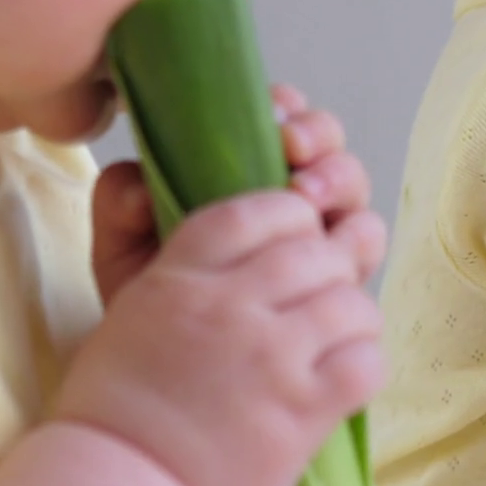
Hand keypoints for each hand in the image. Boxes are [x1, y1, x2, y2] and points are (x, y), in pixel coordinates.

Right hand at [59, 190, 385, 485]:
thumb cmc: (112, 411)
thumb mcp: (126, 310)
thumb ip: (172, 260)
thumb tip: (187, 206)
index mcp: (179, 276)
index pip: (256, 209)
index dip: (287, 214)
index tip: (291, 235)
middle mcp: (229, 306)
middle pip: (313, 247)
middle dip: (329, 262)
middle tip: (321, 291)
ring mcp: (271, 356)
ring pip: (350, 299)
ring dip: (352, 316)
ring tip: (338, 336)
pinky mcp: (302, 411)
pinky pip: (366, 360)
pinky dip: (364, 365)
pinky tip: (344, 379)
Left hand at [93, 85, 383, 303]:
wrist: (168, 378)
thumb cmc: (155, 299)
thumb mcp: (123, 248)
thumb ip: (121, 206)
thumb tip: (142, 191)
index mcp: (243, 166)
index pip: (278, 114)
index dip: (283, 107)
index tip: (269, 118)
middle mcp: (289, 191)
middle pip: (327, 141)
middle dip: (317, 137)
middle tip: (292, 153)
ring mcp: (320, 231)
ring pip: (352, 184)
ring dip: (337, 182)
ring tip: (307, 199)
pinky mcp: (341, 275)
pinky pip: (365, 242)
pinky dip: (356, 238)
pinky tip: (330, 249)